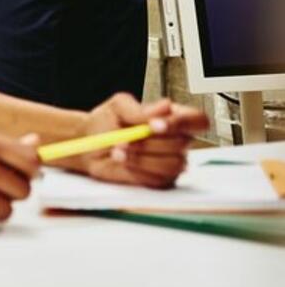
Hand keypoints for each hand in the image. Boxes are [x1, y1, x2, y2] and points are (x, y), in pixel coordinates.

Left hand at [61, 93, 208, 187]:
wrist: (89, 143)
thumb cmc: (106, 121)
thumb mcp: (118, 107)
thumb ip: (141, 109)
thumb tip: (166, 106)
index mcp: (172, 118)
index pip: (197, 120)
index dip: (182, 123)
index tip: (155, 125)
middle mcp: (177, 140)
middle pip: (182, 143)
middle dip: (149, 141)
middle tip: (125, 137)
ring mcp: (171, 162)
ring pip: (173, 164)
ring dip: (142, 157)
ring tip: (119, 149)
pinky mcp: (162, 180)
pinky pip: (159, 179)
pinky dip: (138, 170)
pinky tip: (124, 161)